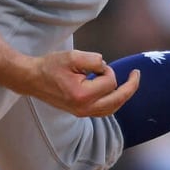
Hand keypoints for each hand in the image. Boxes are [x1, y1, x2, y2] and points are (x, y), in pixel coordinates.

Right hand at [23, 50, 139, 116]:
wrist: (32, 79)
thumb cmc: (49, 67)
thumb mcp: (72, 56)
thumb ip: (93, 59)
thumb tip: (105, 66)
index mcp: (82, 96)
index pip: (109, 82)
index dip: (106, 68)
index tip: (94, 64)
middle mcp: (84, 108)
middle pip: (117, 100)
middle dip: (130, 86)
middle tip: (137, 74)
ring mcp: (82, 113)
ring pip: (112, 108)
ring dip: (123, 95)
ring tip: (131, 83)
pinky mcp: (80, 112)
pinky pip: (104, 110)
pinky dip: (113, 101)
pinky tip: (116, 92)